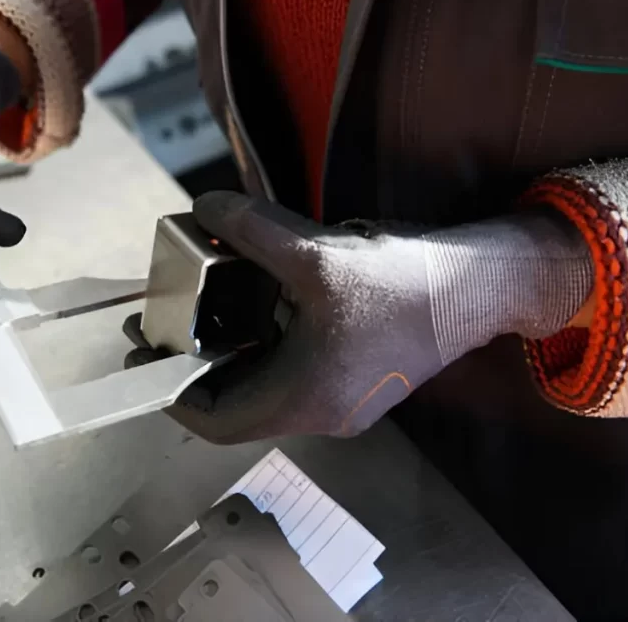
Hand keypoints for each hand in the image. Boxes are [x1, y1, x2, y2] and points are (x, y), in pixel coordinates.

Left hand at [126, 192, 590, 443]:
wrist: (481, 286)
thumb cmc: (403, 280)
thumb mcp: (315, 252)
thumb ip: (250, 230)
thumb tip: (205, 207)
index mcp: (305, 398)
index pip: (215, 421)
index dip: (172, 394)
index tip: (146, 360)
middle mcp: (321, 414)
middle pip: (237, 408)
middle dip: (196, 372)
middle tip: (167, 332)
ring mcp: (342, 403)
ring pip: (265, 392)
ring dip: (231, 360)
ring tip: (202, 318)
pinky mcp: (356, 384)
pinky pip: (292, 378)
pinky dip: (263, 352)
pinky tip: (253, 311)